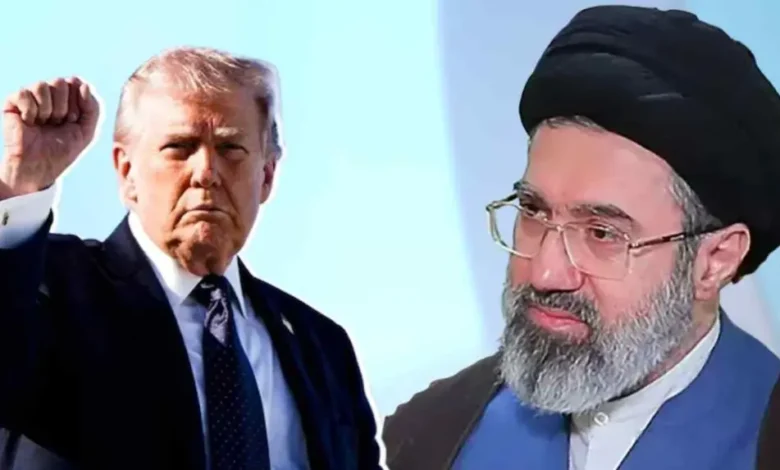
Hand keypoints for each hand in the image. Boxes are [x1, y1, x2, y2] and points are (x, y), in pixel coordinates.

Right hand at [1, 77, 99, 195]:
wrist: (40, 166)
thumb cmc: (63, 150)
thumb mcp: (87, 130)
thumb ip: (93, 107)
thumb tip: (83, 84)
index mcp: (67, 97)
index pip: (76, 83)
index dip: (78, 104)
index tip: (73, 120)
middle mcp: (49, 93)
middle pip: (60, 82)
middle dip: (63, 107)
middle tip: (57, 123)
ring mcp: (31, 96)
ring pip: (42, 85)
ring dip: (47, 110)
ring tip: (44, 123)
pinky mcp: (12, 102)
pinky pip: (24, 93)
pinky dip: (30, 111)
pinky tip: (29, 122)